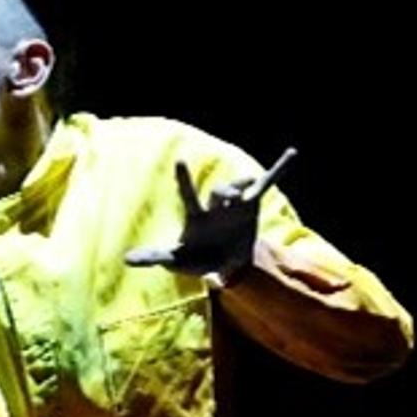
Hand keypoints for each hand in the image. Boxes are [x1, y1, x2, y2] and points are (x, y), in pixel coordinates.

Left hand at [125, 149, 294, 283]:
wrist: (226, 262)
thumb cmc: (196, 259)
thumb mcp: (176, 260)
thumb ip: (153, 257)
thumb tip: (125, 260)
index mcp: (197, 216)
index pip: (189, 195)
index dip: (185, 180)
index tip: (181, 161)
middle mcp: (215, 206)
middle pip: (220, 192)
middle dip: (225, 192)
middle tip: (229, 196)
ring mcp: (235, 205)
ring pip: (241, 189)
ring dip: (245, 187)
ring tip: (248, 189)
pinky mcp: (252, 207)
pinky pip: (266, 185)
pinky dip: (278, 170)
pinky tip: (291, 153)